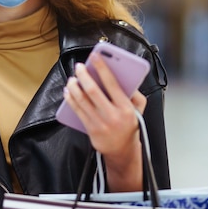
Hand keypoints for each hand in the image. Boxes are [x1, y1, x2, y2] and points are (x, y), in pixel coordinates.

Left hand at [63, 53, 145, 190]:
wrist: (122, 151)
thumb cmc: (130, 125)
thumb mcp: (139, 110)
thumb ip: (135, 94)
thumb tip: (122, 78)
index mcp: (126, 108)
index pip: (112, 83)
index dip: (102, 68)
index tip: (94, 56)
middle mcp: (112, 115)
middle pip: (93, 91)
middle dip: (84, 76)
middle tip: (79, 66)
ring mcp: (100, 123)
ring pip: (82, 100)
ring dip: (74, 87)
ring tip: (72, 78)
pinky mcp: (90, 129)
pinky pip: (77, 111)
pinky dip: (70, 99)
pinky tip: (68, 91)